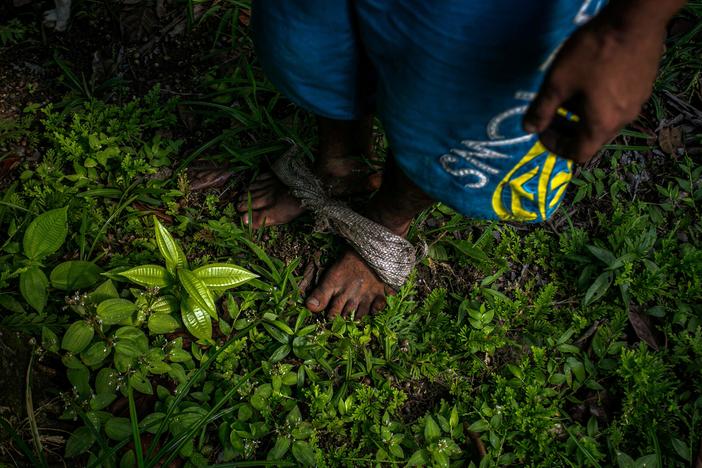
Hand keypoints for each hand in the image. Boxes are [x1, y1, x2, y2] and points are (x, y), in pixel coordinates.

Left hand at [523, 5, 668, 162]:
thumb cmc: (593, 54)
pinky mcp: (643, 85)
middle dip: (566, 129)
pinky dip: (597, 102)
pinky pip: (616, 103)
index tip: (542, 129)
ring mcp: (637, 102)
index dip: (555, 147)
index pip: (578, 153)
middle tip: (550, 113)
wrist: (637, 19)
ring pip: (604, 119)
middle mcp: (624, 120)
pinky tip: (588, 79)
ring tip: (566, 94)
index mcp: (602, 125)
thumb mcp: (558, 82)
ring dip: (581, 114)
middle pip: (591, 137)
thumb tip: (528, 128)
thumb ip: (542, 109)